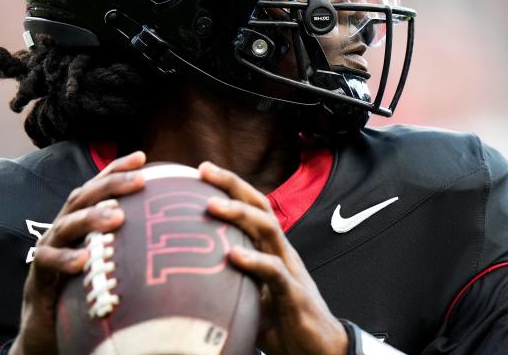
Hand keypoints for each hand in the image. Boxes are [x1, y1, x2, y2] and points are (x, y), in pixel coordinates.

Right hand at [10, 151, 147, 354]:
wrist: (47, 323)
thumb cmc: (85, 283)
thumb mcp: (109, 255)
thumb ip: (129, 238)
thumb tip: (172, 226)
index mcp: (81, 218)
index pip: (98, 186)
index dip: (117, 169)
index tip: (142, 158)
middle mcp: (64, 226)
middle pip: (84, 197)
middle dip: (111, 185)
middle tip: (140, 180)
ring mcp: (49, 248)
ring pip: (67, 225)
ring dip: (91, 218)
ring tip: (117, 216)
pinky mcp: (38, 275)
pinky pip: (48, 263)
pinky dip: (65, 259)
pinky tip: (84, 259)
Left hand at [200, 161, 348, 354]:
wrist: (319, 351)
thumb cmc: (282, 321)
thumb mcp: (250, 295)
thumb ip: (228, 281)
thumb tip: (187, 279)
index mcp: (271, 248)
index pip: (252, 207)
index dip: (230, 186)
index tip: (201, 170)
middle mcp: (282, 251)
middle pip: (260, 207)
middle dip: (232, 185)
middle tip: (204, 171)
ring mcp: (290, 270)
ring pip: (268, 230)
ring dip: (239, 215)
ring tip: (212, 206)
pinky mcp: (294, 295)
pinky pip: (274, 272)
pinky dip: (254, 261)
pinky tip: (233, 256)